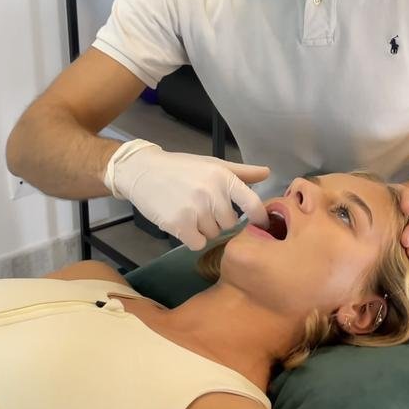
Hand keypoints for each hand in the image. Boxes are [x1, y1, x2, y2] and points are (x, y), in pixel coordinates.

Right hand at [104, 140, 270, 249]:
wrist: (141, 171)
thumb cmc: (180, 168)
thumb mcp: (211, 164)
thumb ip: (241, 172)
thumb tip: (267, 173)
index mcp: (223, 177)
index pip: (252, 203)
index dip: (260, 218)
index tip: (263, 226)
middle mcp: (212, 193)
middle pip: (231, 224)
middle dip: (220, 221)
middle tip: (203, 209)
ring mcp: (196, 210)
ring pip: (213, 235)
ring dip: (204, 229)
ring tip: (189, 212)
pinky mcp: (180, 224)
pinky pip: (198, 243)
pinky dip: (192, 238)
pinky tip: (182, 224)